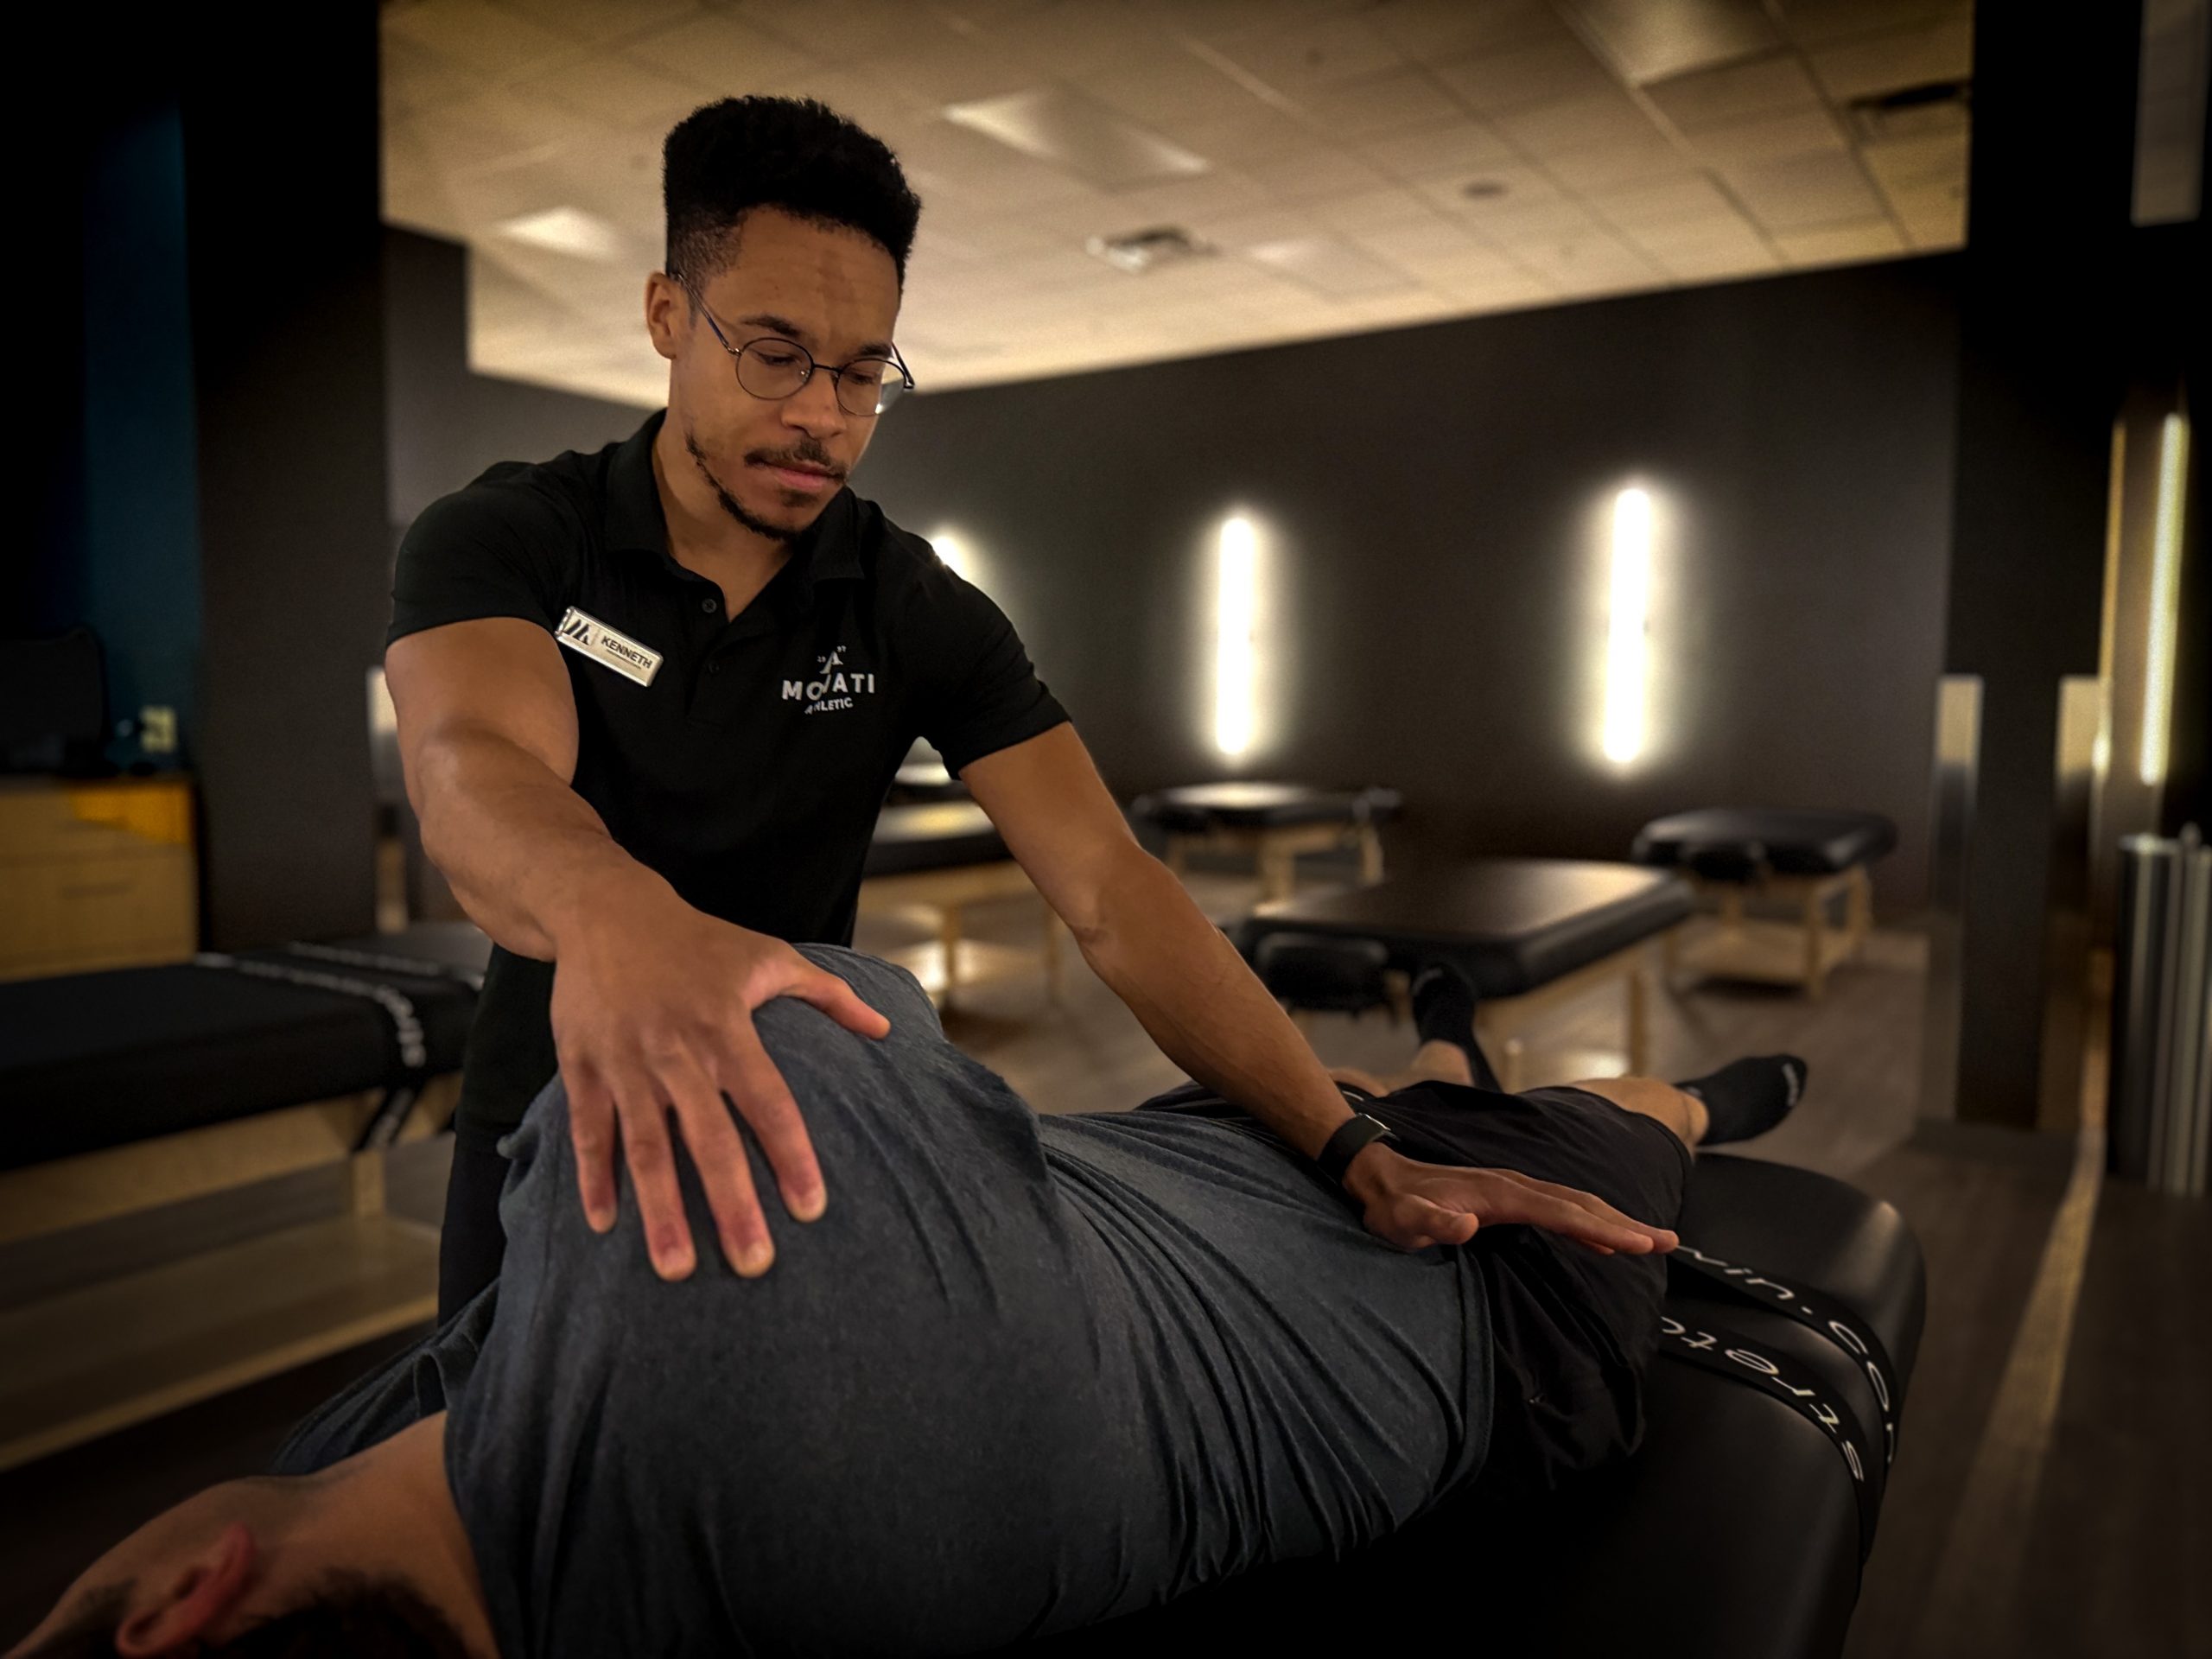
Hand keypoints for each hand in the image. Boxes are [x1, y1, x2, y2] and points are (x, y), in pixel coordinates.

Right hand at [548, 873, 889, 1279]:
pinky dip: (594, 1176)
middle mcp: (677, 1051)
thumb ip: (830, 995)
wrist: (605, 910)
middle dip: (730, 1203)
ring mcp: (625, 1061)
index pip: (768, 1102)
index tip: (811, 1207)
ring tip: (677, 1268)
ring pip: (645, 1145)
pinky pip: (589, 1129)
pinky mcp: (582, 1064)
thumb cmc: (698, 941)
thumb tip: (884, 1030)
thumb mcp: (769, 956)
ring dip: (660, 1210)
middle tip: (754, 1264)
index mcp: (726, 1027)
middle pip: (707, 1138)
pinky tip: (604, 1225)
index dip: (790, 1154)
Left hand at [1341, 1144, 1678, 1256]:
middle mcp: (1513, 1185)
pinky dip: (1588, 1223)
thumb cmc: (1391, 1206)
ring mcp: (1512, 1189)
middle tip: (1669, 1242)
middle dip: (1625, 1224)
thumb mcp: (1403, 1220)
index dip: (1601, 1229)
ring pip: (1574, 1204)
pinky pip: (1560, 1209)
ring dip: (1614, 1221)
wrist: (1376, 1176)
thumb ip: (1432, 1223)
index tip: (1638, 1244)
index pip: (1561, 1212)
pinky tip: (1604, 1241)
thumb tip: (1466, 1224)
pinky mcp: (1508, 1198)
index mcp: (1499, 1193)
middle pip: (1580, 1204)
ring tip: (1654, 1240)